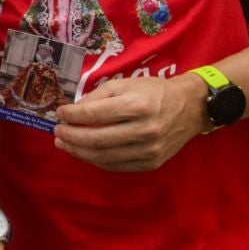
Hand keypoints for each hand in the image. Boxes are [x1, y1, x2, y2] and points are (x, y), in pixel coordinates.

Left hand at [54, 73, 204, 171]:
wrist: (191, 107)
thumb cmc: (154, 92)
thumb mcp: (125, 84)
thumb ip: (98, 96)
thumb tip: (73, 110)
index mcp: (138, 106)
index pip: (95, 114)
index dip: (72, 115)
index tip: (59, 113)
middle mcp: (145, 130)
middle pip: (97, 139)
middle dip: (71, 136)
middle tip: (57, 132)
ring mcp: (150, 150)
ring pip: (104, 156)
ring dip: (79, 151)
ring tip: (64, 143)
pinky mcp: (152, 163)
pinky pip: (117, 165)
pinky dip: (96, 160)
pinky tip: (84, 152)